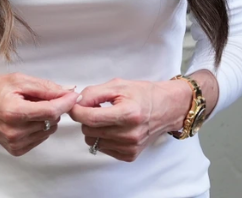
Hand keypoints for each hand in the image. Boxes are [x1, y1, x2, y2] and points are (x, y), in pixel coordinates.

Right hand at [0, 73, 79, 156]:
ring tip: (27, 106)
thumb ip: (44, 87)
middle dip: (52, 106)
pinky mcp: (15, 149)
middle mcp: (15, 131)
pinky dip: (38, 127)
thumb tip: (67, 92)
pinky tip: (24, 118)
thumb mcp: (16, 80)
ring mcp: (15, 143)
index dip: (66, 102)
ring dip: (45, 117)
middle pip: (51, 120)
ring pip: (48, 129)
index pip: (51, 111)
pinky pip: (39, 138)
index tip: (73, 95)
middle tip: (37, 96)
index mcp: (14, 112)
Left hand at [69, 78, 191, 161]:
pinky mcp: (130, 155)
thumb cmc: (143, 94)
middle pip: (88, 131)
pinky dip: (102, 138)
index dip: (76, 111)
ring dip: (94, 129)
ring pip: (93, 141)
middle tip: (96, 108)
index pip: (90, 118)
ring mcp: (131, 147)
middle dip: (86, 118)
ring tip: (106, 118)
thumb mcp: (117, 85)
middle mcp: (130, 134)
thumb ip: (93, 93)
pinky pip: (103, 149)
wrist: (167, 108)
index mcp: (128, 114)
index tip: (73, 105)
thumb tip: (76, 103)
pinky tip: (113, 128)